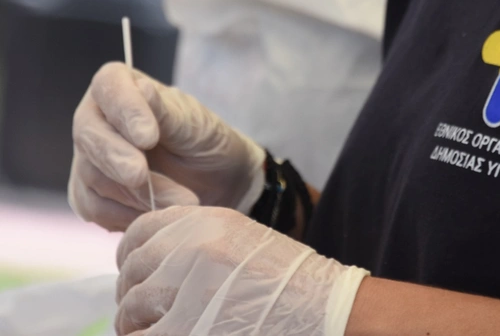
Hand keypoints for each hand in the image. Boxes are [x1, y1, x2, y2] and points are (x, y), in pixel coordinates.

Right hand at [68, 62, 265, 230]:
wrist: (217, 182)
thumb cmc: (205, 142)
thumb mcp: (194, 125)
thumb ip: (166, 112)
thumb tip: (143, 89)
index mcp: (121, 86)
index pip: (110, 87)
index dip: (125, 111)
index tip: (148, 138)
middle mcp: (97, 118)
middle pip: (89, 135)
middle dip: (116, 159)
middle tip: (140, 176)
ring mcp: (90, 157)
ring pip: (92, 176)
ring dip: (135, 194)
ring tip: (180, 201)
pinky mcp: (91, 194)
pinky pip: (94, 208)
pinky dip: (126, 216)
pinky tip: (157, 215)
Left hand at [115, 206, 368, 335]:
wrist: (323, 308)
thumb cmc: (288, 280)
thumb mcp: (242, 239)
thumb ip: (196, 241)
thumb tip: (150, 262)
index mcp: (205, 221)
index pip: (139, 231)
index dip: (130, 256)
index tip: (135, 274)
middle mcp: (192, 246)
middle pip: (132, 269)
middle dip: (133, 294)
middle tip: (143, 314)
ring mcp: (188, 287)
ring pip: (131, 306)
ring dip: (135, 323)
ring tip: (151, 332)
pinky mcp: (187, 327)